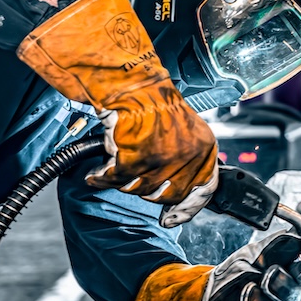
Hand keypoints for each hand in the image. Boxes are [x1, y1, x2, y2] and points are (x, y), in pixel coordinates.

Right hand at [17, 0, 216, 224]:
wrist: (132, 82)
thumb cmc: (154, 101)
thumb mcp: (184, 131)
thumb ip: (184, 161)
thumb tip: (176, 198)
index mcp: (204, 150)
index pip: (202, 191)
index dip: (186, 208)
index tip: (171, 218)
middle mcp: (187, 158)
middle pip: (166, 194)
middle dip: (147, 188)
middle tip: (135, 173)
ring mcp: (161, 162)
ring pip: (138, 189)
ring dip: (123, 181)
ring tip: (114, 168)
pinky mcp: (134, 161)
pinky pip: (114, 180)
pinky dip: (101, 179)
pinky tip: (95, 175)